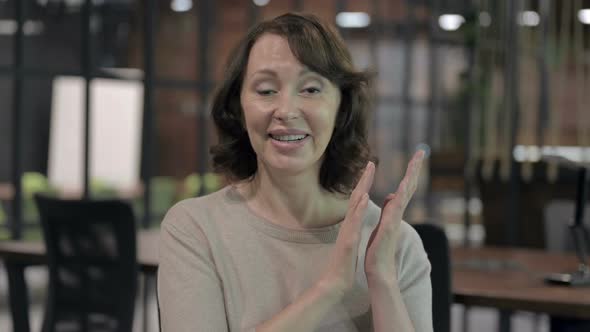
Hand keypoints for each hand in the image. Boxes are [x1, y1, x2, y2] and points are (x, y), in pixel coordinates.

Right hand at [318, 161, 374, 297]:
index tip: (371, 169)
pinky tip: (363, 198)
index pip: (358, 201)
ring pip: (354, 207)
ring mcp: (347, 231)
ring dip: (360, 190)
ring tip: (368, 175)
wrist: (335, 281)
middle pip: (355, 198)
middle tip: (370, 164)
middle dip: (363, 180)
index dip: (364, 185)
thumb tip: (356, 218)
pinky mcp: (348, 241)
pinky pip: (353, 222)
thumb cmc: (343, 262)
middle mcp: (348, 224)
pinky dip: (358, 209)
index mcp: (351, 224)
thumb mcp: (350, 241)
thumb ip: (353, 228)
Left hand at [364, 150, 424, 283]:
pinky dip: (398, 199)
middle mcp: (397, 214)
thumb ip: (389, 210)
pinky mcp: (389, 229)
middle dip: (414, 169)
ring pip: (404, 196)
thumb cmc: (379, 248)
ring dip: (410, 178)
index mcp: (394, 212)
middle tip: (421, 151)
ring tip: (415, 162)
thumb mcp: (383, 224)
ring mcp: (395, 221)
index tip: (416, 156)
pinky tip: (400, 189)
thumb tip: (393, 196)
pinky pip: (394, 211)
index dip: (410, 171)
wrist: (379, 270)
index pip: (404, 187)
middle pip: (409, 187)